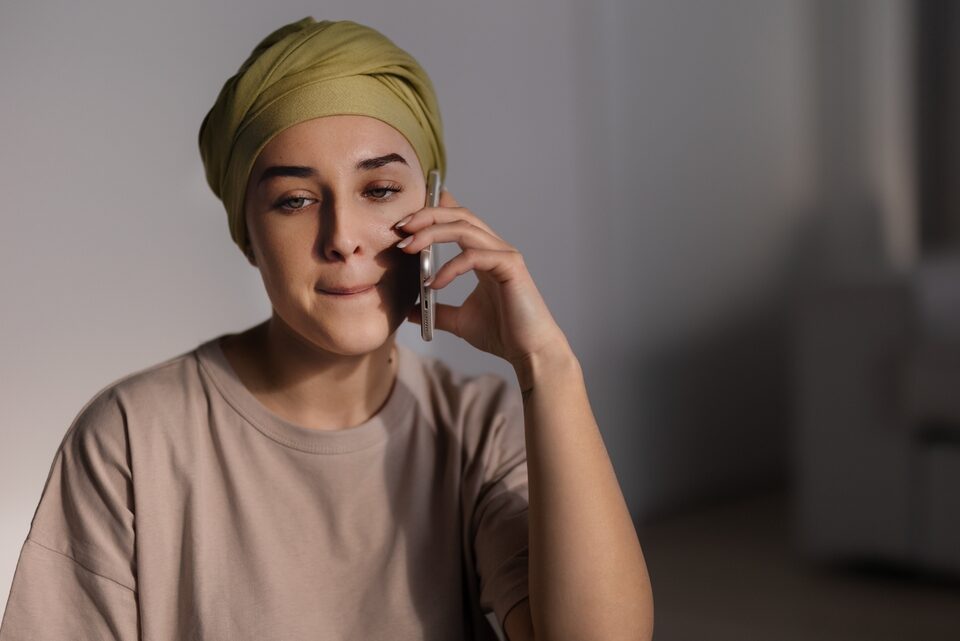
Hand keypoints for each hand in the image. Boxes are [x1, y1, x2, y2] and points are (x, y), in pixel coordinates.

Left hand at [394, 189, 567, 368]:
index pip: (457, 220)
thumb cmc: (502, 334)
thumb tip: (409, 311)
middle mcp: (495, 248)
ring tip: (408, 248)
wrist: (529, 352)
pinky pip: (473, 256)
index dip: (432, 213)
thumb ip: (437, 311)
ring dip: (432, 233)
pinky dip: (449, 267)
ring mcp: (504, 255)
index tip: (403, 224)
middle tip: (400, 227)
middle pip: (459, 215)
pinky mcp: (510, 266)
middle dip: (427, 215)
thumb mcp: (459, 321)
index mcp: (484, 254)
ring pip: (465, 228)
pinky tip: (433, 284)